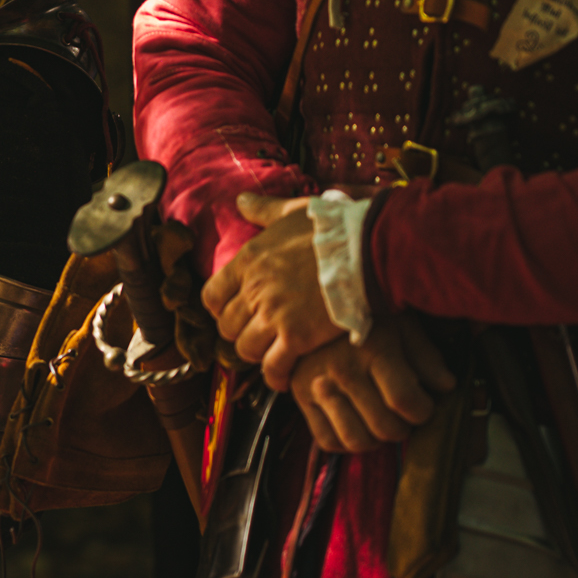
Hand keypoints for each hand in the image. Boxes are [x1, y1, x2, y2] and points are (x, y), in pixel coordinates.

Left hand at [202, 193, 340, 387]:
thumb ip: (263, 210)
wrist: (366, 250)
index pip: (212, 295)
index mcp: (248, 261)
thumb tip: (241, 200)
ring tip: (269, 353)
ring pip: (245, 347)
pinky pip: (273, 366)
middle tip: (254, 335)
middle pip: (226, 325)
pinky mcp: (297, 337)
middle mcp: (253, 289)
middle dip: (238, 333)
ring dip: (255, 354)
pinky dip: (274, 376)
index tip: (233, 312)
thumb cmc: (331, 228)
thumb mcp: (291, 212)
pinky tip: (282, 377)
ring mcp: (274, 315)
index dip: (220, 308)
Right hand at [288, 317, 455, 452]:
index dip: (423, 411)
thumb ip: (425, 356)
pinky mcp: (299, 396)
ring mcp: (318, 385)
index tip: (422, 404)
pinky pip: (327, 440)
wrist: (309, 303)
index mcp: (372, 350)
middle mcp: (342, 370)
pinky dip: (345, 442)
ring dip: (375, 438)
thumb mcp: (400, 326)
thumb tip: (447, 386)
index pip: (405, 401)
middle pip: (384, 427)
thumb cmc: (363, 317)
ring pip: (356, 440)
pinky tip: (355, 423)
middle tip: (401, 413)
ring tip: (378, 420)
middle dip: (402, 427)